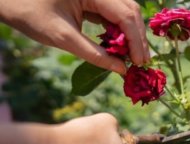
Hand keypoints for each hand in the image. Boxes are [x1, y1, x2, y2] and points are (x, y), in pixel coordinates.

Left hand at [0, 0, 149, 73]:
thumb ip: (94, 54)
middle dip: (137, 37)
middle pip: (130, 11)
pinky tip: (120, 47)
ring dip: (131, 35)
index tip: (139, 62)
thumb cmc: (30, 14)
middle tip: (141, 62)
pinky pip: (114, 13)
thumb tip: (121, 69)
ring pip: (125, 12)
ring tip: (133, 57)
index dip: (135, 40)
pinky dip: (119, 31)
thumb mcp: (62, 37)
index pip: (125, 14)